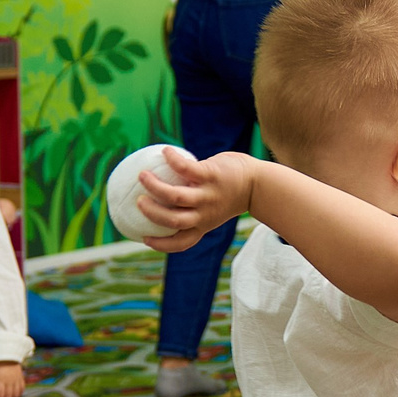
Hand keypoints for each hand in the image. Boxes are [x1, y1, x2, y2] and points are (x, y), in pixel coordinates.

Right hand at [133, 148, 262, 252]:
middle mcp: (204, 213)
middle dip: (152, 213)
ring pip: (176, 197)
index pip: (181, 242)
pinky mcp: (211, 175)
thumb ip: (193, 207)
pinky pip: (186, 168)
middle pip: (173, 221)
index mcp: (203, 224)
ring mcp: (208, 194)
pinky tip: (165, 151)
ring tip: (142, 176)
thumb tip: (162, 193)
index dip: (161, 245)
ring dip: (155, 187)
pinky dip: (172, 160)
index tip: (144, 239)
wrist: (258, 183)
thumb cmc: (231, 193)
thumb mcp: (214, 208)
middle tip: (139, 201)